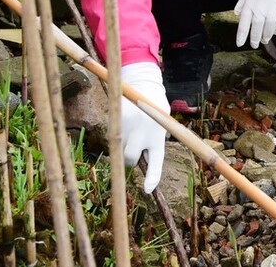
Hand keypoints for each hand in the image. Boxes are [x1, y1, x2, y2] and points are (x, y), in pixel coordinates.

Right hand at [119, 62, 168, 192]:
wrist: (145, 84)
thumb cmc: (155, 110)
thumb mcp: (162, 124)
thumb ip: (154, 141)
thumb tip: (142, 160)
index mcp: (159, 136)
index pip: (156, 162)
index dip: (152, 177)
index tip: (147, 190)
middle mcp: (145, 132)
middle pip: (130, 158)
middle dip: (129, 160)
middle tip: (133, 152)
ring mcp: (130, 126)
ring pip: (120, 148)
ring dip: (124, 144)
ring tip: (134, 128)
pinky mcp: (118, 118)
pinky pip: (114, 135)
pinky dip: (118, 133)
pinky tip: (127, 121)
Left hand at [235, 0, 275, 47]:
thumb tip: (237, 13)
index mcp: (251, 0)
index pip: (244, 22)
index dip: (241, 34)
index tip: (240, 43)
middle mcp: (262, 5)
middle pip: (257, 27)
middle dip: (255, 38)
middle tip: (254, 45)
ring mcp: (275, 6)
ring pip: (270, 27)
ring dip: (267, 35)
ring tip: (265, 40)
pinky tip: (275, 31)